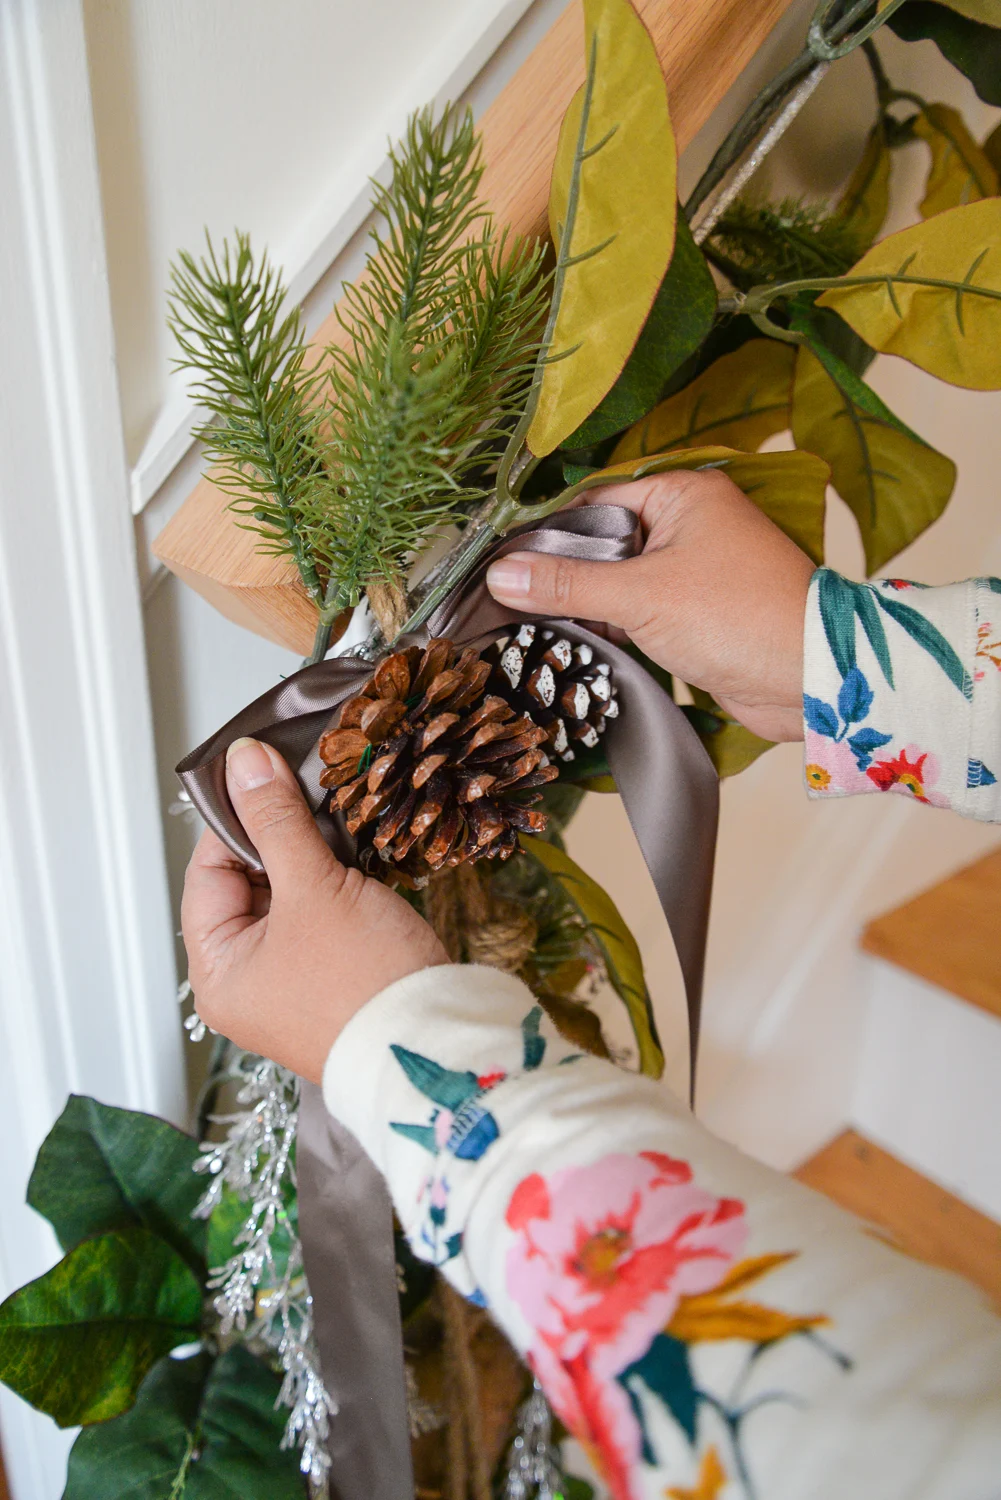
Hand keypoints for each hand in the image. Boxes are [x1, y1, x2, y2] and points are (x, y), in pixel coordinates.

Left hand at [181, 738, 446, 1080]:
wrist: (437, 1044)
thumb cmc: (364, 981)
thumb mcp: (313, 887)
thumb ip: (276, 820)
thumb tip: (244, 762)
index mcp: (217, 972)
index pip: (208, 873)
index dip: (237, 821)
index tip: (268, 777)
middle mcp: (245, 985)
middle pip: (247, 885)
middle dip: (280, 838)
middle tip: (310, 795)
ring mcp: (290, 985)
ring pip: (288, 899)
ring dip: (311, 859)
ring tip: (337, 826)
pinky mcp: (332, 981)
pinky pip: (320, 918)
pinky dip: (333, 887)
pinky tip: (356, 861)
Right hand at [486, 470, 814, 742]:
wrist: (810, 680)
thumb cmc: (740, 619)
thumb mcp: (641, 597)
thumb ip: (569, 585)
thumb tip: (502, 575)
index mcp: (684, 495)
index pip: (595, 502)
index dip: (549, 533)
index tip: (504, 563)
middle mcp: (692, 524)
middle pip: (605, 542)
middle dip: (568, 575)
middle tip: (516, 601)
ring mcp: (697, 570)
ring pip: (622, 581)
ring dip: (592, 607)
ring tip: (542, 627)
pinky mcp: (700, 614)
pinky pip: (642, 612)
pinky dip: (617, 628)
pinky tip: (585, 646)